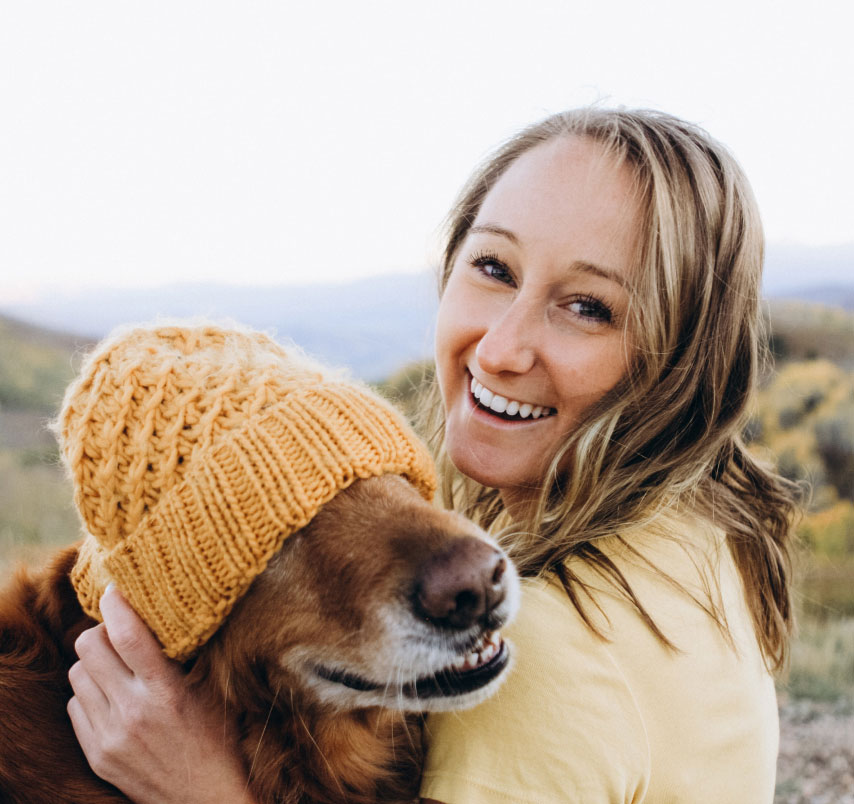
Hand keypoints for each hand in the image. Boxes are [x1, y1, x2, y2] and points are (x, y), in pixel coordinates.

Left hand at [68, 585, 256, 803]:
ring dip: (93, 663)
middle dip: (101, 631)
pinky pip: (75, 706)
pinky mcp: (97, 755)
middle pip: (88, 647)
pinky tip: (113, 696)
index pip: (128, 635)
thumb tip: (169, 610)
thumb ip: (185, 654)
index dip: (117, 604)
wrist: (209, 799)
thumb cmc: (220, 737)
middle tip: (119, 632)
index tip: (116, 589)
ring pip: (76, 674)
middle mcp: (133, 712)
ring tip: (117, 666)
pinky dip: (89, 694)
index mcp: (166, 692)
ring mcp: (110, 736)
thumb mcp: (211, 689)